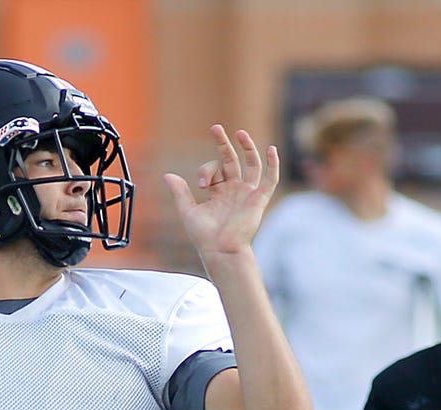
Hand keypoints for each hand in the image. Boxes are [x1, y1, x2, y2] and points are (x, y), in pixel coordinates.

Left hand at [163, 126, 278, 261]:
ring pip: (251, 165)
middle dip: (223, 144)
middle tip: (215, 128)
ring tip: (240, 133)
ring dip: (247, 148)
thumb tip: (167, 175)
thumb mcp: (187, 211)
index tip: (201, 183)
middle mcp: (234, 189)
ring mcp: (247, 193)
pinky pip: (270, 180)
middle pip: (231, 160)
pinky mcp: (258, 200)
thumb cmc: (203, 235)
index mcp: (218, 191)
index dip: (206, 170)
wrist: (220, 250)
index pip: (214, 169)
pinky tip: (272, 149)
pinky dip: (273, 165)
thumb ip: (180, 193)